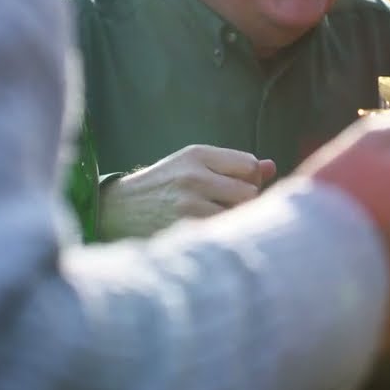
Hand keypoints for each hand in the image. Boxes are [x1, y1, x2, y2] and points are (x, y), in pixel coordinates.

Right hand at [98, 146, 276, 239]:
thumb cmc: (164, 187)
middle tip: (221, 207)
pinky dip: (220, 234)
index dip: (248, 179)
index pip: (249, 165)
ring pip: (238, 214)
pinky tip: (205, 233)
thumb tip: (271, 167)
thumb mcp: (193, 166)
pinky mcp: (185, 229)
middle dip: (242, 202)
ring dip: (231, 220)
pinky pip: (223, 232)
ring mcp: (189, 204)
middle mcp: (194, 175)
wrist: (117, 211)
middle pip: (249, 192)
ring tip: (211, 219)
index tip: (233, 188)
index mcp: (197, 154)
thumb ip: (234, 166)